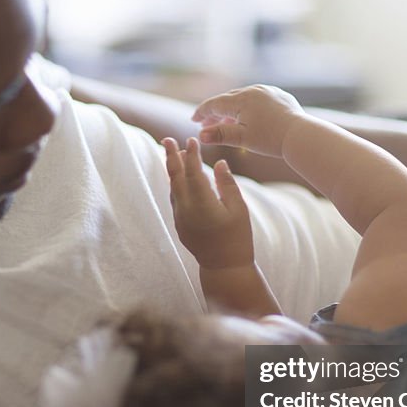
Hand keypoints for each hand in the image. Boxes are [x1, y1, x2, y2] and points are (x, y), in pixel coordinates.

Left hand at [164, 137, 253, 268]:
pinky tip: (179, 177)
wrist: (224, 267)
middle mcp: (186, 210)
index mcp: (203, 205)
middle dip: (171, 157)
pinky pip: (175, 199)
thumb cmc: (238, 238)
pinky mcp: (179, 224)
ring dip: (173, 170)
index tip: (192, 140)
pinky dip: (175, 184)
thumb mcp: (239, 210)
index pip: (194, 173)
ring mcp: (180, 218)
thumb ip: (227, 184)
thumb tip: (219, 163)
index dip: (192, 155)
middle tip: (167, 139)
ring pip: (173, 188)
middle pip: (175, 178)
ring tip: (174, 153)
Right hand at [192, 85, 306, 157]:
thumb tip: (200, 135)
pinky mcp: (279, 95)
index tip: (194, 120)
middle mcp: (253, 90)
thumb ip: (220, 135)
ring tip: (226, 124)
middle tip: (206, 124)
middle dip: (215, 112)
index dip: (202, 112)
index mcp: (241, 99)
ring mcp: (267, 91)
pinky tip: (247, 118)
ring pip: (242, 99)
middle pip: (227, 100)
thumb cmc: (271, 139)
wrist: (301, 135)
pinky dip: (247, 108)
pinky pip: (257, 99)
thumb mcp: (242, 139)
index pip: (215, 104)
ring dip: (231, 110)